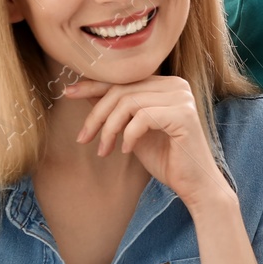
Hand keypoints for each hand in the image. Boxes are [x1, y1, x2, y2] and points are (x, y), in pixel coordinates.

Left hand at [65, 77, 227, 205]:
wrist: (194, 184)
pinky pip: (141, 117)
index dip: (93, 86)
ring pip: (128, 102)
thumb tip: (84, 91)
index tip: (67, 93)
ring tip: (104, 150)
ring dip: (109, 129)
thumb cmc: (166, 158)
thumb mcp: (132, 130)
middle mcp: (176, 85)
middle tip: (83, 138)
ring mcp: (182, 98)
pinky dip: (128, 135)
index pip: (123, 79)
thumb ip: (116, 110)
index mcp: (166, 84)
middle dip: (97, 115)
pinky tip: (127, 150)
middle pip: (122, 90)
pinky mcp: (183, 114)